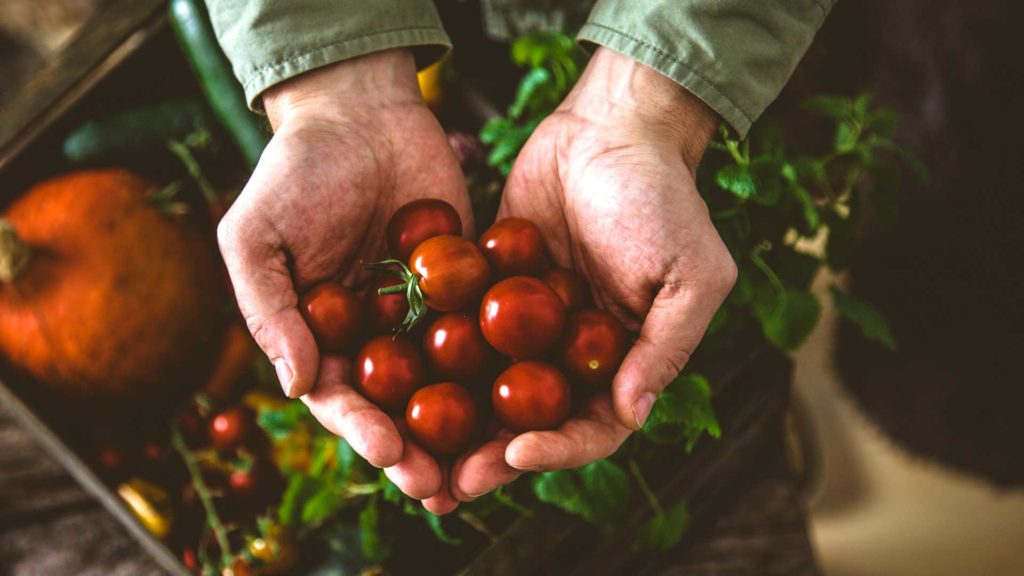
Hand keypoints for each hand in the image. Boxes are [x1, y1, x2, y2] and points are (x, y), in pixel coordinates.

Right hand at [217, 49, 469, 509]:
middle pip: (399, 406)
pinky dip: (507, 361)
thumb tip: (295, 384)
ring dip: (467, 427)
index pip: (341, 399)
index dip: (363, 430)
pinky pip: (487, 327)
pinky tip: (531, 391)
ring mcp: (424, 314)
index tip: (389, 454)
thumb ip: (269, 308)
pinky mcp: (468, 285)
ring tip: (493, 463)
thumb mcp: (257, 236)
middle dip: (420, 450)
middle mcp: (375, 337)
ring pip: (448, 382)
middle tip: (446, 486)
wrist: (359, 113)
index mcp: (321, 337)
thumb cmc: (294, 172)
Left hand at [448, 48, 736, 502]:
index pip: (593, 428)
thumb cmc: (663, 198)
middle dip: (491, 458)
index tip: (515, 454)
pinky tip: (392, 384)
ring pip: (487, 391)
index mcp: (623, 362)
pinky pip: (459, 333)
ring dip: (454, 427)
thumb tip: (633, 415)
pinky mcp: (488, 292)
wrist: (610, 127)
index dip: (557, 450)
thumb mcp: (690, 274)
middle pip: (530, 424)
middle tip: (447, 487)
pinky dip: (430, 361)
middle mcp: (572, 356)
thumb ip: (665, 347)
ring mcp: (527, 327)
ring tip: (411, 454)